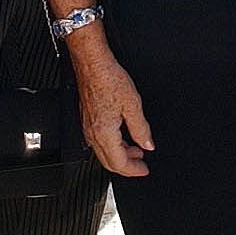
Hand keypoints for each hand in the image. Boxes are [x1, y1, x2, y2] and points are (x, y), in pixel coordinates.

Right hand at [71, 47, 153, 176]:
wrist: (92, 64)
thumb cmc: (109, 79)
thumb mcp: (133, 105)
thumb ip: (141, 128)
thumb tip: (148, 144)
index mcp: (104, 134)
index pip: (119, 163)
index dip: (134, 170)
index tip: (144, 169)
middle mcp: (93, 134)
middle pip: (109, 162)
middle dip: (127, 166)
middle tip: (141, 164)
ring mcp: (88, 127)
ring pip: (103, 152)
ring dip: (120, 154)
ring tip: (135, 149)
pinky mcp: (87, 119)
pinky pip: (99, 141)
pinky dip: (112, 145)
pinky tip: (122, 136)